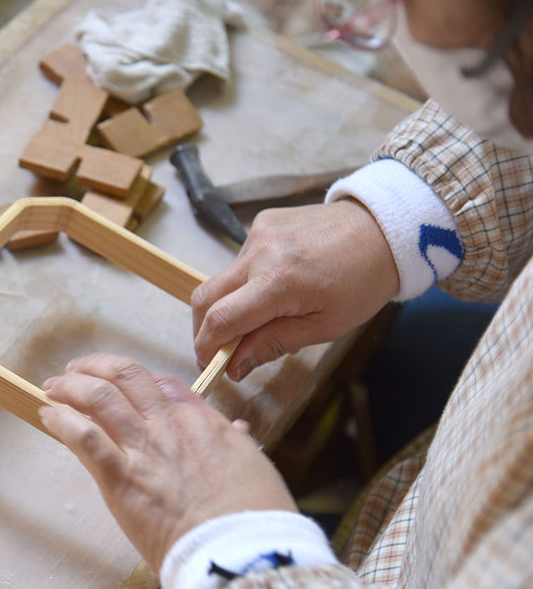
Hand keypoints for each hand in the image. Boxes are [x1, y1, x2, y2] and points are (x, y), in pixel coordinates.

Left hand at [40, 353, 296, 570]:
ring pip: (100, 396)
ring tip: (53, 387)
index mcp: (203, 421)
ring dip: (71, 387)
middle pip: (126, 375)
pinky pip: (85, 438)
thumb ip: (237, 444)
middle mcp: (170, 425)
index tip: (121, 383)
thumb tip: (237, 431)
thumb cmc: (255, 519)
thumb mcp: (255, 468)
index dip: (136, 379)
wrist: (241, 554)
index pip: (163, 383)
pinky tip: (49, 416)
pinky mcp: (121, 480)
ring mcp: (144, 450)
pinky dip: (62, 421)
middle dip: (95, 367)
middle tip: (75, 371)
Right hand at [192, 200, 397, 380]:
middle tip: (221, 350)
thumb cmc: (363, 283)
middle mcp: (259, 253)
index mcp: (278, 282)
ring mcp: (257, 233)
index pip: (219, 320)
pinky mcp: (261, 222)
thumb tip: (234, 366)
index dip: (207, 348)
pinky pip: (239, 260)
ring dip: (228, 304)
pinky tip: (274, 285)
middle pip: (204, 297)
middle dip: (204, 329)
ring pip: (221, 279)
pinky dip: (245, 281)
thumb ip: (272, 344)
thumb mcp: (324, 326)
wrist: (385, 230)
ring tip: (260, 317)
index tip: (211, 366)